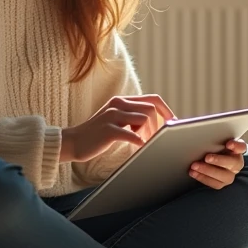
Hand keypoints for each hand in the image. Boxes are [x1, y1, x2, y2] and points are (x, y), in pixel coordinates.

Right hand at [60, 94, 175, 162]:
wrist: (74, 142)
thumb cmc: (98, 136)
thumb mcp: (116, 121)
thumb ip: (132, 118)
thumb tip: (157, 123)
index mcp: (122, 101)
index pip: (153, 99)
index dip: (166, 111)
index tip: (173, 124)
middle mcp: (118, 104)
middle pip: (151, 109)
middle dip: (159, 125)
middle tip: (157, 139)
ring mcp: (112, 115)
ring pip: (144, 119)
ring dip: (150, 133)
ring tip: (146, 143)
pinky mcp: (108, 129)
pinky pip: (131, 134)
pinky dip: (140, 141)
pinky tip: (139, 147)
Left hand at [189, 138, 245, 188]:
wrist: (214, 160)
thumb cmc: (215, 149)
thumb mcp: (217, 142)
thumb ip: (216, 139)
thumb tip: (205, 136)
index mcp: (237, 150)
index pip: (241, 147)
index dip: (236, 146)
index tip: (228, 144)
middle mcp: (236, 164)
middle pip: (232, 163)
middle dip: (218, 160)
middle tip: (206, 157)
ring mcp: (230, 175)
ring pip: (223, 176)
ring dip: (207, 170)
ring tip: (195, 166)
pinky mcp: (222, 183)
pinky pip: (214, 183)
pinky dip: (203, 178)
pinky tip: (193, 173)